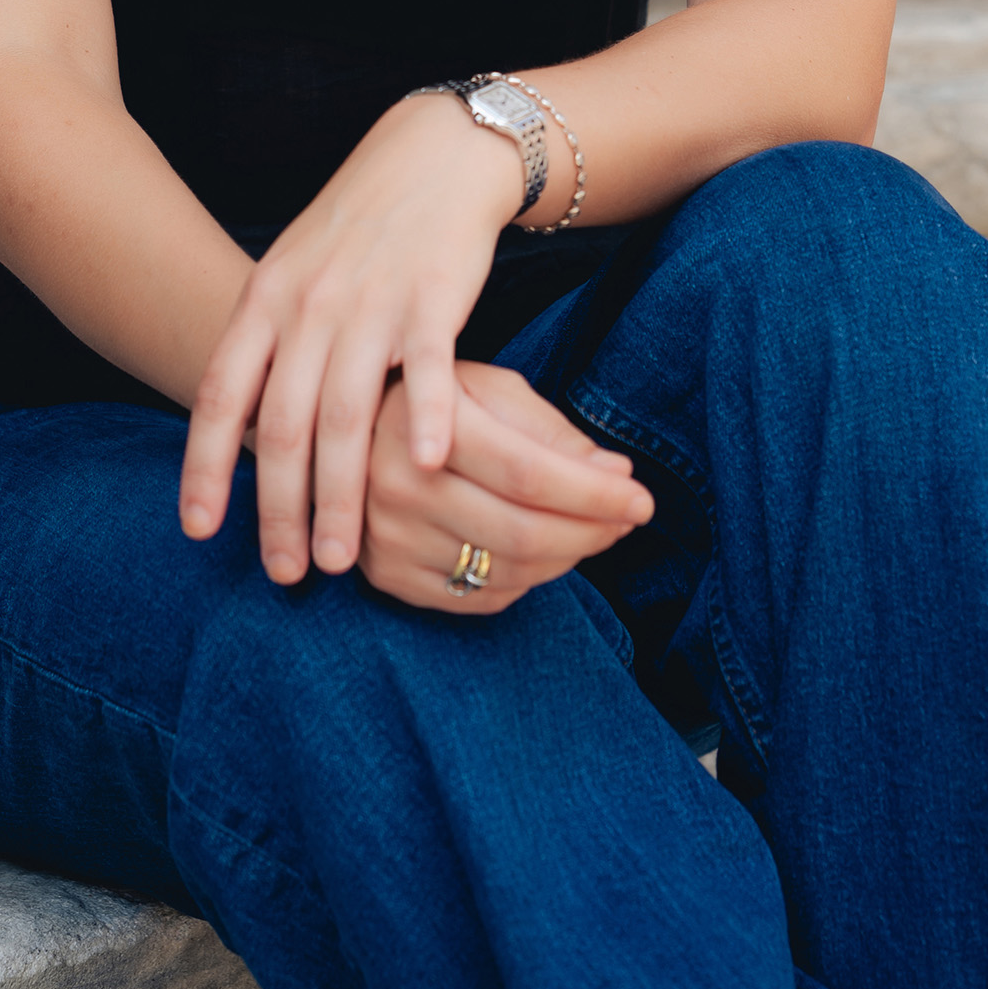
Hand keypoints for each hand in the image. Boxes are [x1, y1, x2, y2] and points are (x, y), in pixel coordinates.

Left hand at [179, 91, 534, 580]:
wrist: (430, 157)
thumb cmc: (357, 229)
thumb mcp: (292, 274)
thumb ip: (266, 344)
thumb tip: (240, 432)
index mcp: (267, 300)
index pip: (222, 393)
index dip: (205, 465)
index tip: (199, 530)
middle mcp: (310, 305)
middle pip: (284, 423)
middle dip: (279, 507)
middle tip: (285, 573)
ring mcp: (372, 302)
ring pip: (347, 415)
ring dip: (341, 493)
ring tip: (341, 558)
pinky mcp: (434, 297)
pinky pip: (428, 367)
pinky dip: (428, 418)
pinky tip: (426, 468)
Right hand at [359, 362, 653, 613]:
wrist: (345, 430)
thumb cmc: (435, 401)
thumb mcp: (491, 390)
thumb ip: (552, 432)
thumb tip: (617, 474)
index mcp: (426, 423)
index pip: (529, 474)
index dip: (594, 493)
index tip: (642, 499)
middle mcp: (398, 485)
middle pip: (522, 532)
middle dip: (592, 531)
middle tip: (627, 519)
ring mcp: (387, 537)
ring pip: (506, 571)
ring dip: (567, 558)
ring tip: (593, 531)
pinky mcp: (386, 577)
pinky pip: (479, 598)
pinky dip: (527, 581)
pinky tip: (543, 553)